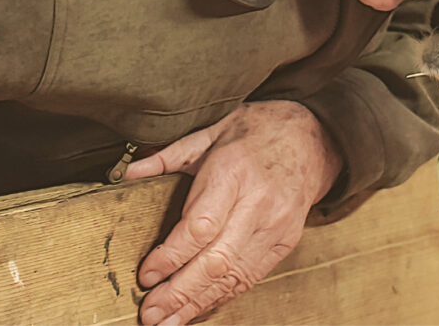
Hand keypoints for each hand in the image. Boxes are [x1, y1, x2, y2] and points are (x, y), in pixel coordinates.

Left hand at [123, 101, 342, 324]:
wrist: (310, 137)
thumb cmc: (257, 132)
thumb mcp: (212, 132)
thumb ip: (169, 155)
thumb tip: (127, 173)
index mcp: (235, 172)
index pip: (201, 226)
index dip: (172, 256)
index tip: (147, 274)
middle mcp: (258, 202)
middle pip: (217, 259)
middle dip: (180, 292)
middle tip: (152, 312)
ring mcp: (276, 225)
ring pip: (235, 275)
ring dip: (199, 303)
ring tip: (170, 323)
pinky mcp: (286, 241)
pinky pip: (252, 277)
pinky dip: (223, 297)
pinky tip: (200, 309)